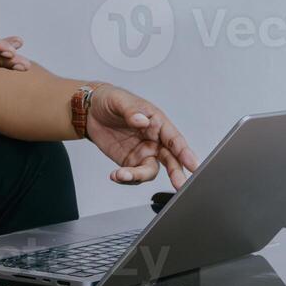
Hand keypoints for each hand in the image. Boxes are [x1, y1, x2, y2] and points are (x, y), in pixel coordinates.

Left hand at [85, 85, 199, 188]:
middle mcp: (154, 140)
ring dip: (138, 176)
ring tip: (121, 174)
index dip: (185, 153)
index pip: (175, 140)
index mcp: (158, 123)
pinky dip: (126, 179)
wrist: (91, 110)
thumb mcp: (120, 101)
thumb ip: (132, 111)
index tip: (194, 165)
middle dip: (176, 173)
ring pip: (150, 171)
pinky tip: (116, 175)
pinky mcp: (129, 162)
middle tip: (180, 185)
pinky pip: (133, 176)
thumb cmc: (111, 100)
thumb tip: (142, 120)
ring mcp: (143, 153)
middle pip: (170, 160)